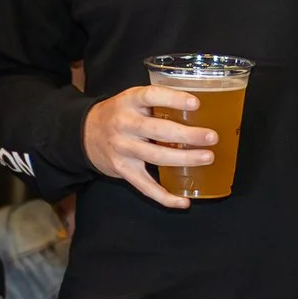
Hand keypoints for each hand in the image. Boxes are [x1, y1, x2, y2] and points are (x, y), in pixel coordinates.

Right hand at [82, 85, 215, 209]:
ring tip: (207, 158)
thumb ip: (156, 102)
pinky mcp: (122, 169)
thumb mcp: (131, 100)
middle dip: (188, 135)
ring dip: (185, 158)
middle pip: (159, 130)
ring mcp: (122, 148)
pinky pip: (145, 186)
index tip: (196, 104)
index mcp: (129, 101)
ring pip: (157, 157)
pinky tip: (183, 202)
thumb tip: (200, 108)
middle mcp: (124, 124)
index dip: (174, 99)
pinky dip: (165, 197)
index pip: (151, 96)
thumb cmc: (119, 114)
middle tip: (212, 137)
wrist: (85, 134)